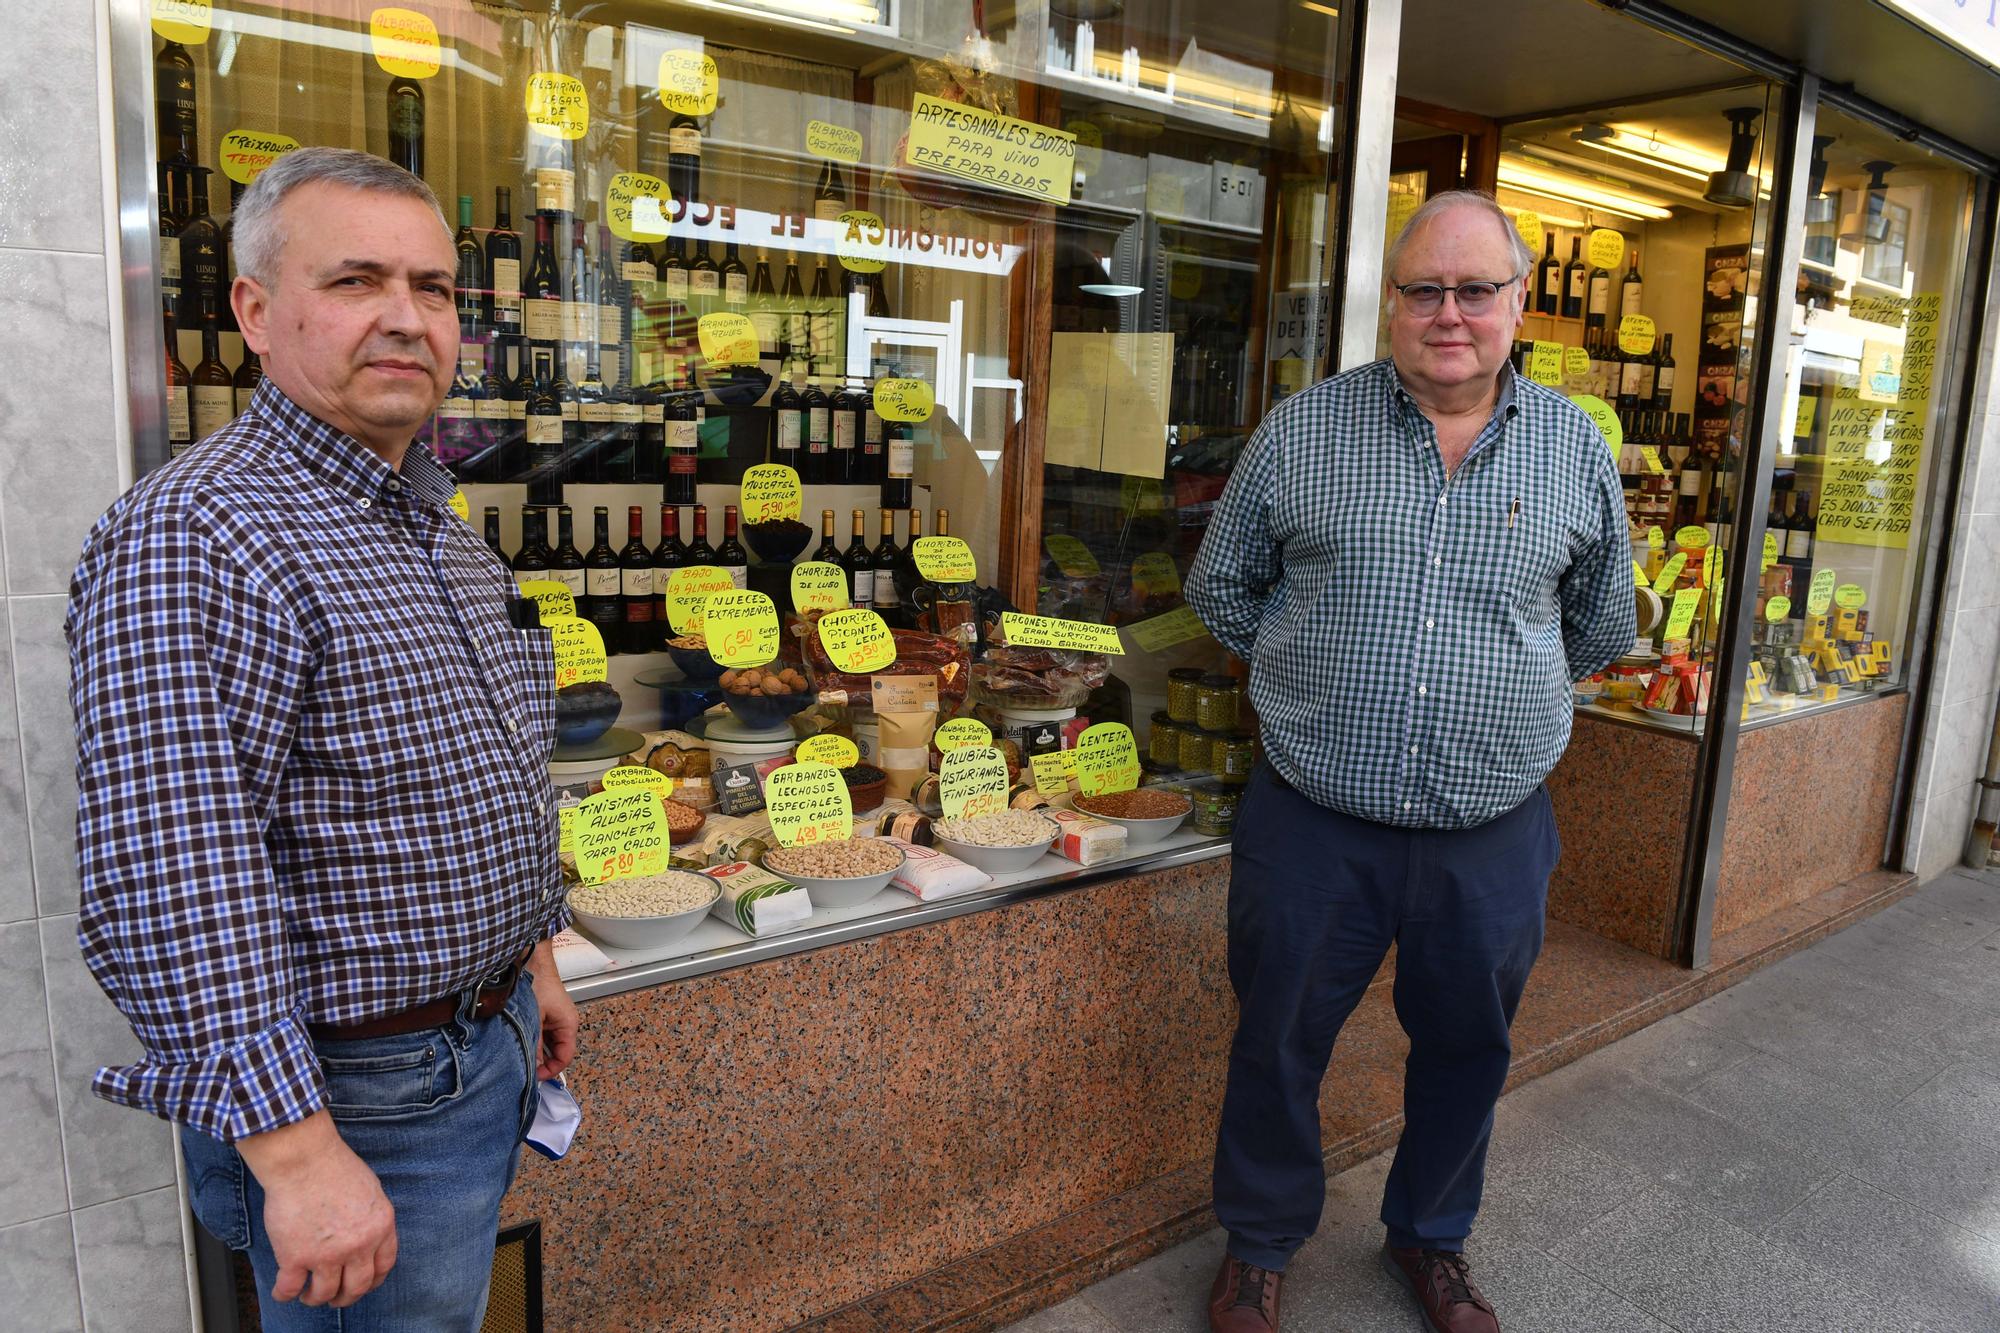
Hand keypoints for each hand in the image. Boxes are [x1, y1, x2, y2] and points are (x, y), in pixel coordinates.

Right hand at [236, 1112, 395, 1307]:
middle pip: (357, 1287)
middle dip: (345, 1297)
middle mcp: (359, 1245)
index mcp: (380, 1227)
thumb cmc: (334, 1167)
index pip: (383, 1266)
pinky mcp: (295, 1257)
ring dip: (315, 1298)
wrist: (304, 1160)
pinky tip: (283, 1292)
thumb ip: (372, 1219)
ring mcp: (327, 1255)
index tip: (362, 1284)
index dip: (372, 1281)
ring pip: (324, 1293)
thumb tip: (368, 1237)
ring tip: (308, 1295)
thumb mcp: (371, 1191)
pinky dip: (284, 1295)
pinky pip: (290, 1289)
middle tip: (336, 1297)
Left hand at [529, 939, 578, 1079]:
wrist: (530, 960)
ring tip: (519, 1054)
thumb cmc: (536, 984)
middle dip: (541, 1062)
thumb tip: (531, 1068)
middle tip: (523, 1069)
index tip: (534, 1077)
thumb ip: (533, 1045)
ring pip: (546, 1044)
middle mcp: (564, 1023)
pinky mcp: (544, 1014)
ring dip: (534, 1050)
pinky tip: (518, 1041)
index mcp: (568, 1025)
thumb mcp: (533, 1020)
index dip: (550, 1070)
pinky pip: (540, 1034)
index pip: (565, 1057)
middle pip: (556, 1052)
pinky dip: (531, 1039)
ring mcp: (554, 1018)